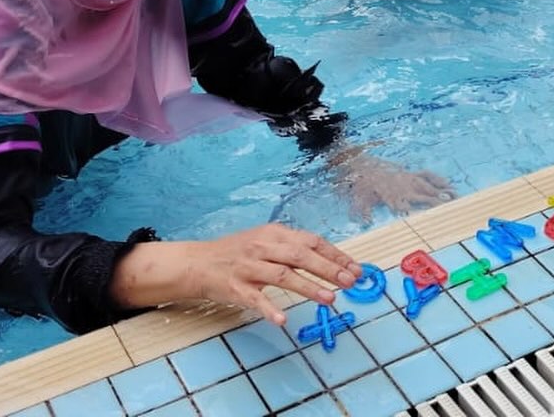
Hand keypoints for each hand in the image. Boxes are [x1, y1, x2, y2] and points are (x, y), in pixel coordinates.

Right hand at [186, 225, 359, 324]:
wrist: (197, 263)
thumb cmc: (238, 253)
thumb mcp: (266, 242)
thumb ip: (293, 249)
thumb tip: (330, 261)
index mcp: (274, 234)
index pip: (312, 241)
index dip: (335, 255)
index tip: (356, 268)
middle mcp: (263, 247)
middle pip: (301, 256)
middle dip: (329, 269)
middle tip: (350, 281)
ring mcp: (249, 267)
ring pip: (283, 275)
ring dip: (309, 287)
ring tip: (330, 299)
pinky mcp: (235, 287)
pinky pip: (254, 299)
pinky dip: (269, 309)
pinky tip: (282, 319)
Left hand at [331, 148, 456, 221]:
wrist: (361, 167)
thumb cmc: (362, 187)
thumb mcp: (359, 201)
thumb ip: (362, 212)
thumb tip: (364, 221)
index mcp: (394, 198)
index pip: (411, 208)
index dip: (423, 213)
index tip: (435, 218)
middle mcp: (405, 189)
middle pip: (426, 197)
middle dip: (440, 203)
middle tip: (454, 208)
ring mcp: (408, 180)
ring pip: (429, 186)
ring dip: (442, 192)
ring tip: (456, 197)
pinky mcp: (409, 174)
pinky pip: (425, 175)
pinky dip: (436, 179)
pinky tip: (446, 183)